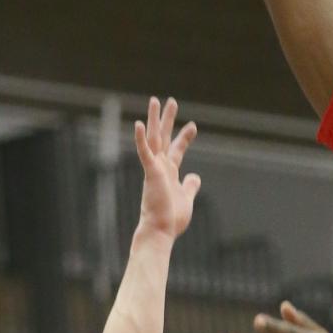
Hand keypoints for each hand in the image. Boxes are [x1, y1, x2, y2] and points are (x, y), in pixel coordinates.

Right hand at [134, 97, 199, 241]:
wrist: (161, 231)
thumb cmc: (171, 219)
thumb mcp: (187, 199)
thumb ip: (190, 186)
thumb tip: (195, 177)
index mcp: (168, 173)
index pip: (176, 149)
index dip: (184, 137)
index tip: (193, 125)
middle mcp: (160, 167)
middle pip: (163, 137)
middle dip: (167, 120)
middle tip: (171, 101)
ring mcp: (154, 169)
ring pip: (153, 138)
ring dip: (154, 120)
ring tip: (155, 101)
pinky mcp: (150, 173)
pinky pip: (144, 153)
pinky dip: (140, 139)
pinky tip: (138, 124)